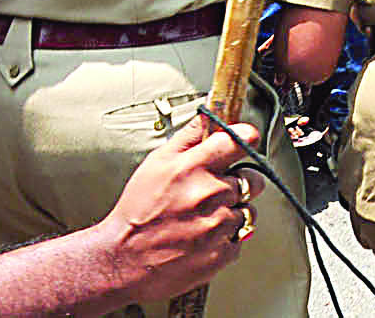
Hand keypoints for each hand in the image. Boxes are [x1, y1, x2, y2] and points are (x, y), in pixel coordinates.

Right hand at [98, 121, 264, 304]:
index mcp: (194, 168)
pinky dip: (226, 238)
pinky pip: (240, 237)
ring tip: (203, 218)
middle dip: (239, 182)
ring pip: (247, 210)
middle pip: (252, 179)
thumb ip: (189, 137)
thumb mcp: (156, 163)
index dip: (246, 139)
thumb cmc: (137, 211)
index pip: (241, 140)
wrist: (122, 260)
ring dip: (231, 212)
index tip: (245, 142)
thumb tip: (211, 114)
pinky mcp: (222, 252)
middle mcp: (211, 195)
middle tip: (215, 192)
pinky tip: (202, 237)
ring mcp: (218, 225)